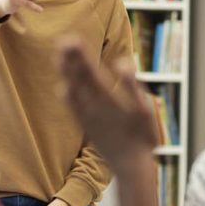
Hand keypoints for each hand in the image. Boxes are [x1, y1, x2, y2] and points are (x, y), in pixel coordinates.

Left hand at [57, 38, 158, 175]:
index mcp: (108, 100)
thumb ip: (132, 84)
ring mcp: (87, 117)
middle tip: (62, 40)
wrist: (130, 166)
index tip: (72, 39)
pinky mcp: (85, 126)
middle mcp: (93, 107)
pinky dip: (66, 91)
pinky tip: (63, 84)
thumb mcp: (145, 109)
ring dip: (65, 72)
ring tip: (59, 56)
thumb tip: (122, 62)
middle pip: (77, 78)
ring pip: (71, 89)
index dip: (80, 55)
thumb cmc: (142, 137)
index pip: (90, 72)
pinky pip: (71, 106)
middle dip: (70, 58)